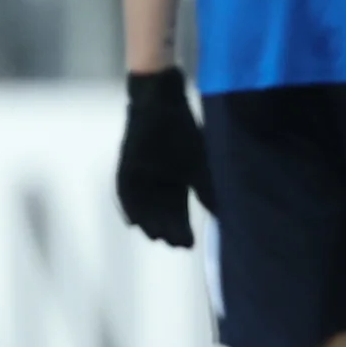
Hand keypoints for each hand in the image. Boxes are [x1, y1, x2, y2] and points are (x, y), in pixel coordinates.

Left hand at [115, 67, 214, 247]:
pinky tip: (133, 222)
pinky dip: (129, 208)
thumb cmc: (182, 130)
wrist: (162, 101)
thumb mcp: (199, 164)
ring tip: (157, 238)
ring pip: (143, 206)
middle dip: (168, 229)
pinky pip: (124, 192)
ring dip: (149, 223)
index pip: (178, 210)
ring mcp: (139, 174)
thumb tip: (220, 216)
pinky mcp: (126, 166)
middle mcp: (156, 180)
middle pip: (160, 211)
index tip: (189, 244)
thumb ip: (206, 190)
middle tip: (177, 245)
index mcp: (176, 179)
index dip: (182, 228)